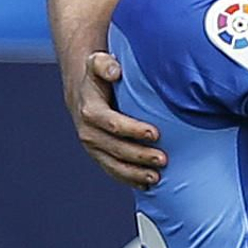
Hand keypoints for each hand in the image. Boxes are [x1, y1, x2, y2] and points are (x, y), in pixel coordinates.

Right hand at [65, 49, 165, 188]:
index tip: (155, 133)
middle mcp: (89, 133)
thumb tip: (115, 70)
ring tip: (157, 177)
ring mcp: (94, 148)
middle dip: (140, 156)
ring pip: (114, 165)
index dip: (134, 130)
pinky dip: (130, 180)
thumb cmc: (98, 76)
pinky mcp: (100, 156)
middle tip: (163, 159)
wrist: (83, 92)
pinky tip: (146, 184)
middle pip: (117, 149)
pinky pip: (114, 171)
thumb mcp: (98, 63)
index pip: (113, 124)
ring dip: (136, 173)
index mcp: (90, 111)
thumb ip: (104, 64)